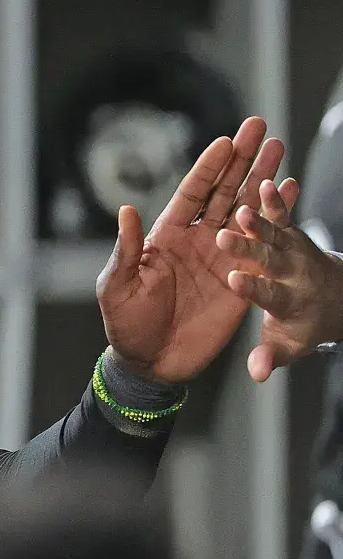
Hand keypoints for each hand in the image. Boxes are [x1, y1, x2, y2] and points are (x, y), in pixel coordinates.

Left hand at [96, 116, 286, 383]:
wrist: (151, 362)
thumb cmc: (126, 324)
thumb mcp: (117, 286)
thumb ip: (126, 250)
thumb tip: (127, 210)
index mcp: (165, 236)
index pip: (191, 193)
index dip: (208, 167)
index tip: (226, 141)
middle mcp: (195, 239)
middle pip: (223, 190)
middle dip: (242, 159)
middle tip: (260, 126)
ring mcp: (220, 256)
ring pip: (245, 210)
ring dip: (262, 179)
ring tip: (281, 147)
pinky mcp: (240, 278)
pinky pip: (261, 244)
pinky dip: (276, 218)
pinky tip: (291, 191)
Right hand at [216, 180, 341, 381]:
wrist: (335, 298)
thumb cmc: (302, 326)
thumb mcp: (289, 347)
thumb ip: (271, 357)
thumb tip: (258, 374)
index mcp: (288, 303)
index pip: (270, 296)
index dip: (253, 288)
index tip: (235, 280)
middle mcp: (294, 275)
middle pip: (270, 261)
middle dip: (249, 250)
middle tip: (226, 238)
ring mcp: (294, 251)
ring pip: (275, 234)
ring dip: (260, 222)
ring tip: (244, 209)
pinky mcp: (291, 234)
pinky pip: (284, 216)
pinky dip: (276, 201)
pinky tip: (265, 183)